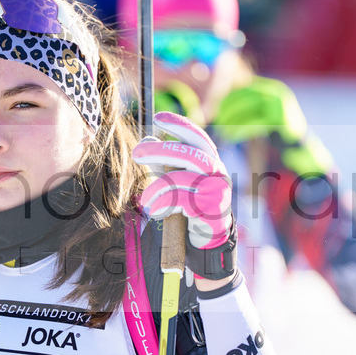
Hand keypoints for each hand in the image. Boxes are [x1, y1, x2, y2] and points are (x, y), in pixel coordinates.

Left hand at [133, 111, 236, 280]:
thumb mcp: (176, 180)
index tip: (158, 117)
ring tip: (144, 199)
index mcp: (210, 161)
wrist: (208, 237)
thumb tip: (148, 139)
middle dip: (162, 151)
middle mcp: (218, 172)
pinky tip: (156, 212)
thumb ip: (165, 162)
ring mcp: (218, 191)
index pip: (197, 137)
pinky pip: (183, 202)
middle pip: (191, 154)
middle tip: (137, 153)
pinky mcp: (213, 210)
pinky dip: (165, 205)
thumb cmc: (191, 204)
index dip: (180, 125)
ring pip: (184, 179)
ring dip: (158, 187)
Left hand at [212, 78, 332, 175]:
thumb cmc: (272, 133)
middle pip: (247, 94)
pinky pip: (257, 122)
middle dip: (229, 108)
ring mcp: (282, 105)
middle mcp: (277, 92)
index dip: (228, 98)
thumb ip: (243, 109)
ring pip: (251, 107)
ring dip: (233, 120)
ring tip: (223, 132)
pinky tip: (232, 137)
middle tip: (217, 121)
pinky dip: (242, 129)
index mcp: (270, 88)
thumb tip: (214, 108)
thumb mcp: (257, 116)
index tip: (214, 110)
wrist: (298, 149)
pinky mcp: (283, 119)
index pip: (245, 87)